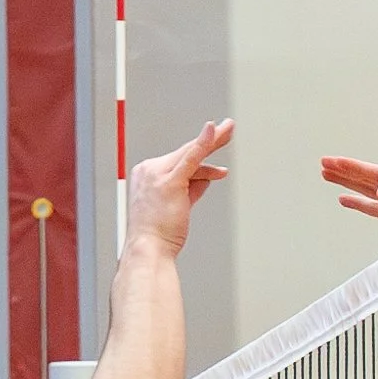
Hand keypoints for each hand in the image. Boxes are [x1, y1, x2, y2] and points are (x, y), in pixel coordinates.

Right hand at [123, 120, 232, 260]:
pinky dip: (203, 143)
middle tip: (228, 127)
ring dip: (213, 142)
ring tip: (230, 130)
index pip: (179, 160)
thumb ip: (190, 189)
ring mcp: (158, 174)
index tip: (216, 143)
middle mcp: (150, 170)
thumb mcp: (176, 207)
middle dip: (210, 140)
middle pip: (186, 151)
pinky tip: (214, 130)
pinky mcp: (170, 182)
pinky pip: (191, 158)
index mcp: (147, 175)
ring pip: (191, 153)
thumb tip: (204, 179)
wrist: (148, 250)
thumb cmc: (158, 235)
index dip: (201, 153)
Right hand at [320, 156, 377, 240]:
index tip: (330, 161)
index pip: (375, 174)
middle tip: (322, 164)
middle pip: (370, 178)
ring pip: (370, 190)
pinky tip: (346, 201)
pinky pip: (376, 209)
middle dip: (346, 171)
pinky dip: (360, 204)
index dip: (351, 168)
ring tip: (327, 176)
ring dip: (349, 184)